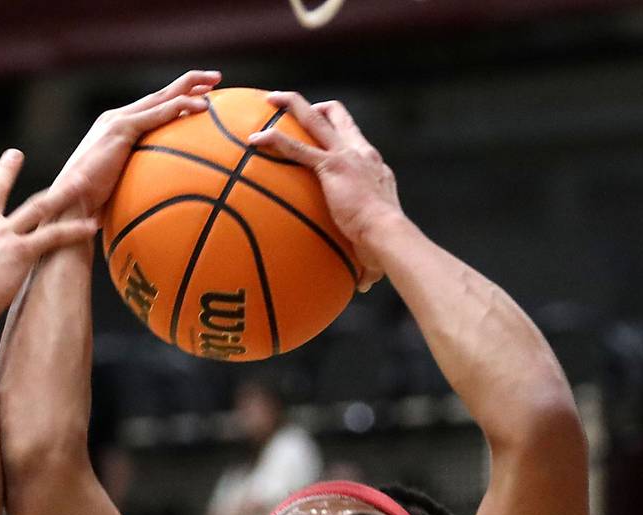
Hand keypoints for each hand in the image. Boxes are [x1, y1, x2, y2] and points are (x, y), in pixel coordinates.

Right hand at [57, 70, 221, 214]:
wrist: (68, 205)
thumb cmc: (89, 207)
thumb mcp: (116, 190)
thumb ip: (134, 183)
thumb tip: (155, 201)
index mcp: (114, 129)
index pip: (151, 108)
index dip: (175, 98)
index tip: (200, 95)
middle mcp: (115, 118)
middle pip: (159, 95)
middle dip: (188, 83)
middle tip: (214, 78)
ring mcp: (117, 121)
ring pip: (162, 97)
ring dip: (190, 86)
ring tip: (215, 82)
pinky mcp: (120, 129)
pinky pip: (159, 114)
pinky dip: (181, 107)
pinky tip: (203, 107)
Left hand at [247, 92, 402, 289]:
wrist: (389, 236)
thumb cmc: (385, 248)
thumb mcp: (374, 246)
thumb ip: (364, 259)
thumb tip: (361, 286)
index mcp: (372, 167)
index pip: (353, 141)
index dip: (337, 133)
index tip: (320, 136)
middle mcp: (360, 153)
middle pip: (337, 116)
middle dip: (314, 108)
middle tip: (292, 106)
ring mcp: (345, 155)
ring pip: (314, 118)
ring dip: (291, 105)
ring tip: (269, 99)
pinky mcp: (331, 166)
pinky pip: (296, 148)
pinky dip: (274, 141)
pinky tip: (253, 140)